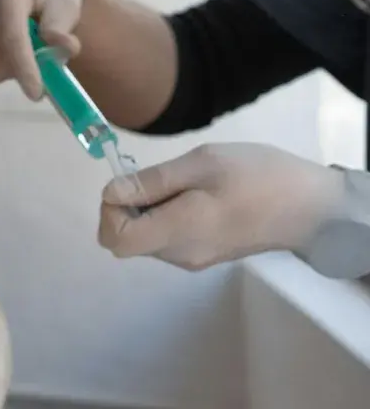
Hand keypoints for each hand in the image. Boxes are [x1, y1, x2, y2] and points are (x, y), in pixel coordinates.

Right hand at [0, 0, 84, 99]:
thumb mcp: (68, 0)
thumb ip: (62, 25)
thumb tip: (62, 47)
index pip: (11, 35)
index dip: (23, 67)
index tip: (36, 93)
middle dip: (21, 69)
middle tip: (44, 61)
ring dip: (8, 70)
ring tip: (25, 51)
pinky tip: (9, 50)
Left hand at [97, 143, 343, 271]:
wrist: (313, 207)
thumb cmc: (258, 177)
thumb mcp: (202, 164)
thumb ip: (152, 182)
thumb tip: (109, 193)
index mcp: (176, 234)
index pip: (114, 240)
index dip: (109, 210)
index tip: (129, 183)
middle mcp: (179, 255)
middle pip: (128, 239)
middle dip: (129, 207)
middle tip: (161, 177)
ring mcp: (193, 259)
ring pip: (147, 237)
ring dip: (150, 209)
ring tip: (185, 183)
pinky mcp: (205, 254)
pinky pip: (168, 237)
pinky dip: (167, 215)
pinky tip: (195, 194)